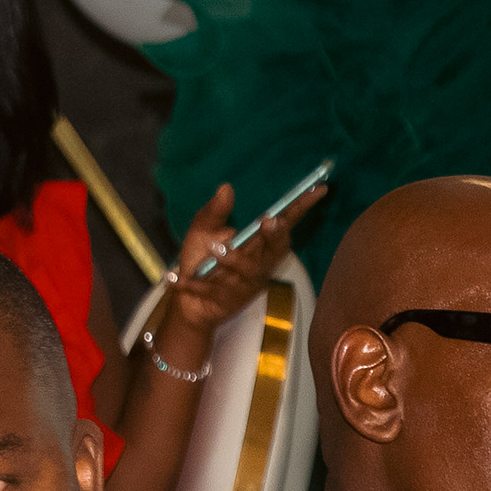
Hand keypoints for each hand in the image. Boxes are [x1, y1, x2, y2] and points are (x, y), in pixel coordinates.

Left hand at [157, 179, 322, 338]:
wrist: (189, 302)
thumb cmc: (201, 261)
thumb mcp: (203, 232)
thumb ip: (214, 212)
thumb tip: (226, 188)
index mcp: (258, 246)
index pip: (284, 226)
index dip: (301, 209)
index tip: (317, 189)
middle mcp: (258, 265)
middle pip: (275, 251)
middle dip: (274, 236)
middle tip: (268, 221)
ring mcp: (243, 285)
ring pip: (246, 271)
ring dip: (232, 260)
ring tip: (215, 248)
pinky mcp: (223, 301)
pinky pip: (209, 291)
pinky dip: (193, 285)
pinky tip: (174, 277)